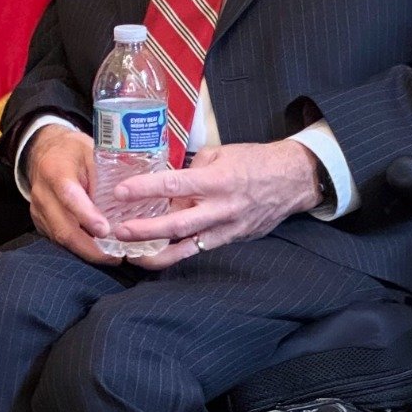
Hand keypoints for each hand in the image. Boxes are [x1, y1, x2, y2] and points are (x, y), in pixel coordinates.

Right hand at [25, 123, 120, 265]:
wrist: (45, 151)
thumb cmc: (74, 151)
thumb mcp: (92, 151)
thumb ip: (105, 173)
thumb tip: (130, 197)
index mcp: (55, 170)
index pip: (69, 196)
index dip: (86, 215)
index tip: (105, 231)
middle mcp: (42, 193)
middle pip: (63, 227)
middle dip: (89, 247)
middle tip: (115, 257)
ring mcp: (38, 210)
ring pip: (60, 238)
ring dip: (86, 251)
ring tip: (111, 258)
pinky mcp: (39, 221)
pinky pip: (58, 239)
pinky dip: (78, 248)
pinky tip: (97, 251)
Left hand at [110, 139, 321, 269]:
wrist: (292, 179)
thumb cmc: (254, 161)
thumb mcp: (220, 153)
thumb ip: (192, 168)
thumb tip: (166, 180)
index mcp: (217, 180)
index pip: (174, 185)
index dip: (145, 189)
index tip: (120, 192)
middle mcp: (221, 207)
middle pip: (178, 223)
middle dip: (146, 230)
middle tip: (119, 231)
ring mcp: (228, 227)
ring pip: (188, 246)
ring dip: (158, 253)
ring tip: (132, 255)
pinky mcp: (232, 238)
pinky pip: (201, 249)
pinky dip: (178, 255)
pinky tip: (157, 257)